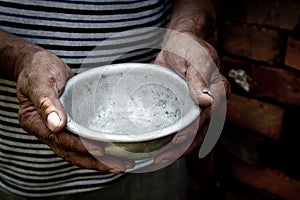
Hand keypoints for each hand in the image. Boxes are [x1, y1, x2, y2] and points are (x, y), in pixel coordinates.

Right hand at [16, 49, 133, 172]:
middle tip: (119, 166)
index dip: (80, 146)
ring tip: (122, 163)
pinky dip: (96, 147)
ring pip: (78, 150)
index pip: (59, 140)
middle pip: (71, 152)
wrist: (38, 63)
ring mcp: (58, 129)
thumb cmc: (37, 68)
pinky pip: (81, 139)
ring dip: (99, 159)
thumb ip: (46, 102)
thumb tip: (57, 125)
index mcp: (35, 121)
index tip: (99, 150)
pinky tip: (111, 150)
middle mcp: (46, 129)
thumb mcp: (40, 80)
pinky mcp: (69, 124)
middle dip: (95, 161)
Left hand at [154, 30, 229, 163]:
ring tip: (160, 159)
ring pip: (195, 133)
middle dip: (183, 147)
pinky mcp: (190, 108)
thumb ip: (198, 77)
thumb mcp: (192, 57)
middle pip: (202, 130)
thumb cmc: (186, 46)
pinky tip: (163, 147)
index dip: (193, 131)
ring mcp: (202, 106)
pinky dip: (176, 139)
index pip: (208, 116)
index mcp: (218, 88)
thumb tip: (207, 101)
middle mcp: (213, 100)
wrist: (180, 43)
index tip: (177, 142)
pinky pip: (186, 127)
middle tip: (162, 159)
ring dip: (179, 149)